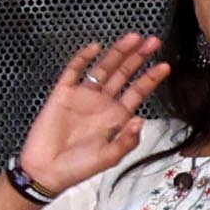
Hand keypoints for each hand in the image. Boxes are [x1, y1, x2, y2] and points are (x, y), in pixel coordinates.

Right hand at [14, 34, 168, 196]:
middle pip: (123, 74)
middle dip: (138, 58)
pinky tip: (95, 48)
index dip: (151, 79)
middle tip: (153, 41)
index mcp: (116, 117)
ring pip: (103, 68)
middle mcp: (101, 103)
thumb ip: (126, 141)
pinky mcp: (62, 94)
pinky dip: (83, 59)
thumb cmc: (77, 167)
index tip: (165, 66)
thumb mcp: (108, 158)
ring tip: (132, 38)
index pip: (138, 92)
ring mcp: (82, 96)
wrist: (45, 170)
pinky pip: (73, 71)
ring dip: (117, 53)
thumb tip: (140, 119)